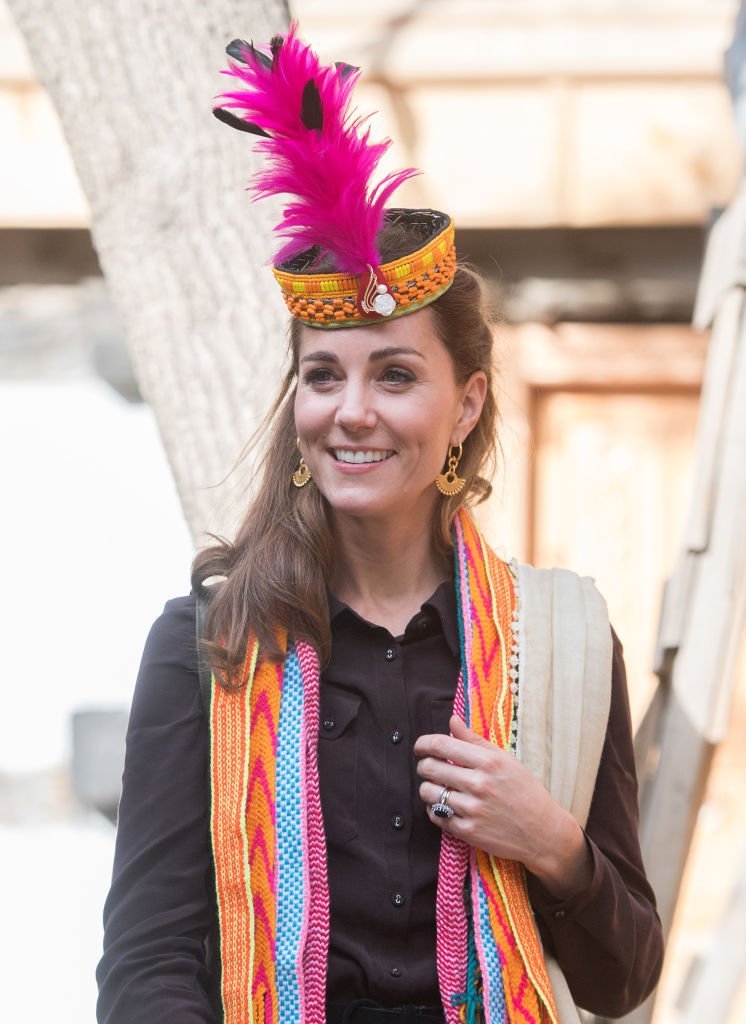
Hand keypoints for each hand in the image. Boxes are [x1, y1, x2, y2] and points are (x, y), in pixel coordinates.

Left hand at [414, 715, 592, 898]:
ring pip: (428, 792)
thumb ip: (475, 740)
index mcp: (489, 762)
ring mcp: (473, 809)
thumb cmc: (525, 791)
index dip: (423, 744)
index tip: (420, 746)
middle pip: (429, 767)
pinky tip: (444, 805)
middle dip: (423, 765)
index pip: (441, 744)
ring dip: (427, 788)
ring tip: (437, 787)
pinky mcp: (469, 831)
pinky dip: (434, 808)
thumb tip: (452, 721)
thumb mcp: (505, 759)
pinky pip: (436, 815)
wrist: (543, 832)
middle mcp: (479, 784)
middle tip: (428, 767)